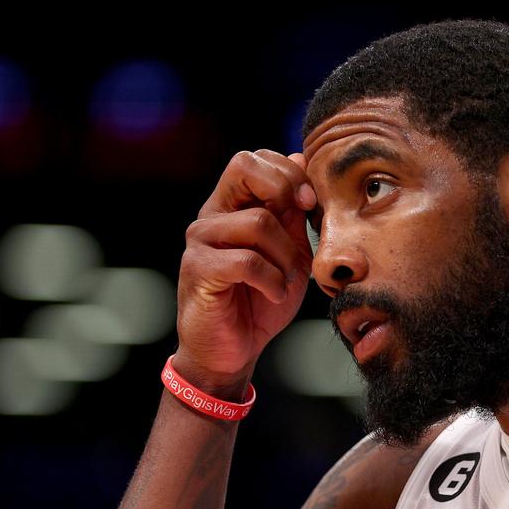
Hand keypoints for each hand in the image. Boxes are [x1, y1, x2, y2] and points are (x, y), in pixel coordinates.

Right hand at [173, 150, 316, 393]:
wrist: (232, 351)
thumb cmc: (260, 301)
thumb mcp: (289, 251)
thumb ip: (293, 211)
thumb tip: (301, 158)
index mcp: (232, 206)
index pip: (253, 158)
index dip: (288, 172)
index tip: (309, 203)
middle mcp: (212, 216)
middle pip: (242, 165)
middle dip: (284, 190)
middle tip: (300, 224)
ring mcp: (201, 241)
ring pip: (257, 221)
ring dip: (286, 255)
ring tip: (286, 280)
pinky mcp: (199, 270)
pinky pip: (246, 261)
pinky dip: (272, 280)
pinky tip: (274, 294)